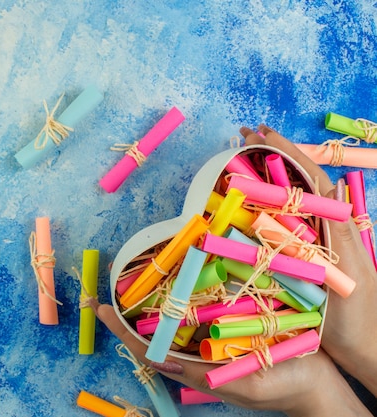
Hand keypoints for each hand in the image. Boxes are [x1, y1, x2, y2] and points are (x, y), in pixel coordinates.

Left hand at [90, 299, 369, 415]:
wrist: (317, 387)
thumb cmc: (282, 388)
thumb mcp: (242, 384)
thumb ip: (205, 374)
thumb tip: (164, 361)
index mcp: (193, 369)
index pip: (147, 349)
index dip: (122, 330)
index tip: (100, 309)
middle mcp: (197, 353)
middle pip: (155, 331)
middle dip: (130, 313)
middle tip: (108, 290)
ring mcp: (212, 341)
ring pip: (175, 319)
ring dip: (155, 301)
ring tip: (134, 281)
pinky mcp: (229, 329)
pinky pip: (202, 311)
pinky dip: (188, 295)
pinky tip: (182, 279)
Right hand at [241, 125, 376, 395]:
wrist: (371, 348)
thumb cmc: (354, 323)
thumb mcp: (338, 286)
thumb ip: (322, 249)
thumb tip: (295, 215)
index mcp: (338, 229)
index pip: (311, 179)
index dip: (286, 153)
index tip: (260, 134)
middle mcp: (332, 227)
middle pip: (303, 180)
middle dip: (276, 154)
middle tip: (245, 136)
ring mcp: (326, 239)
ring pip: (299, 195)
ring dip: (274, 172)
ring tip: (248, 156)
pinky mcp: (319, 252)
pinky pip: (296, 217)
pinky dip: (275, 200)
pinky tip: (258, 197)